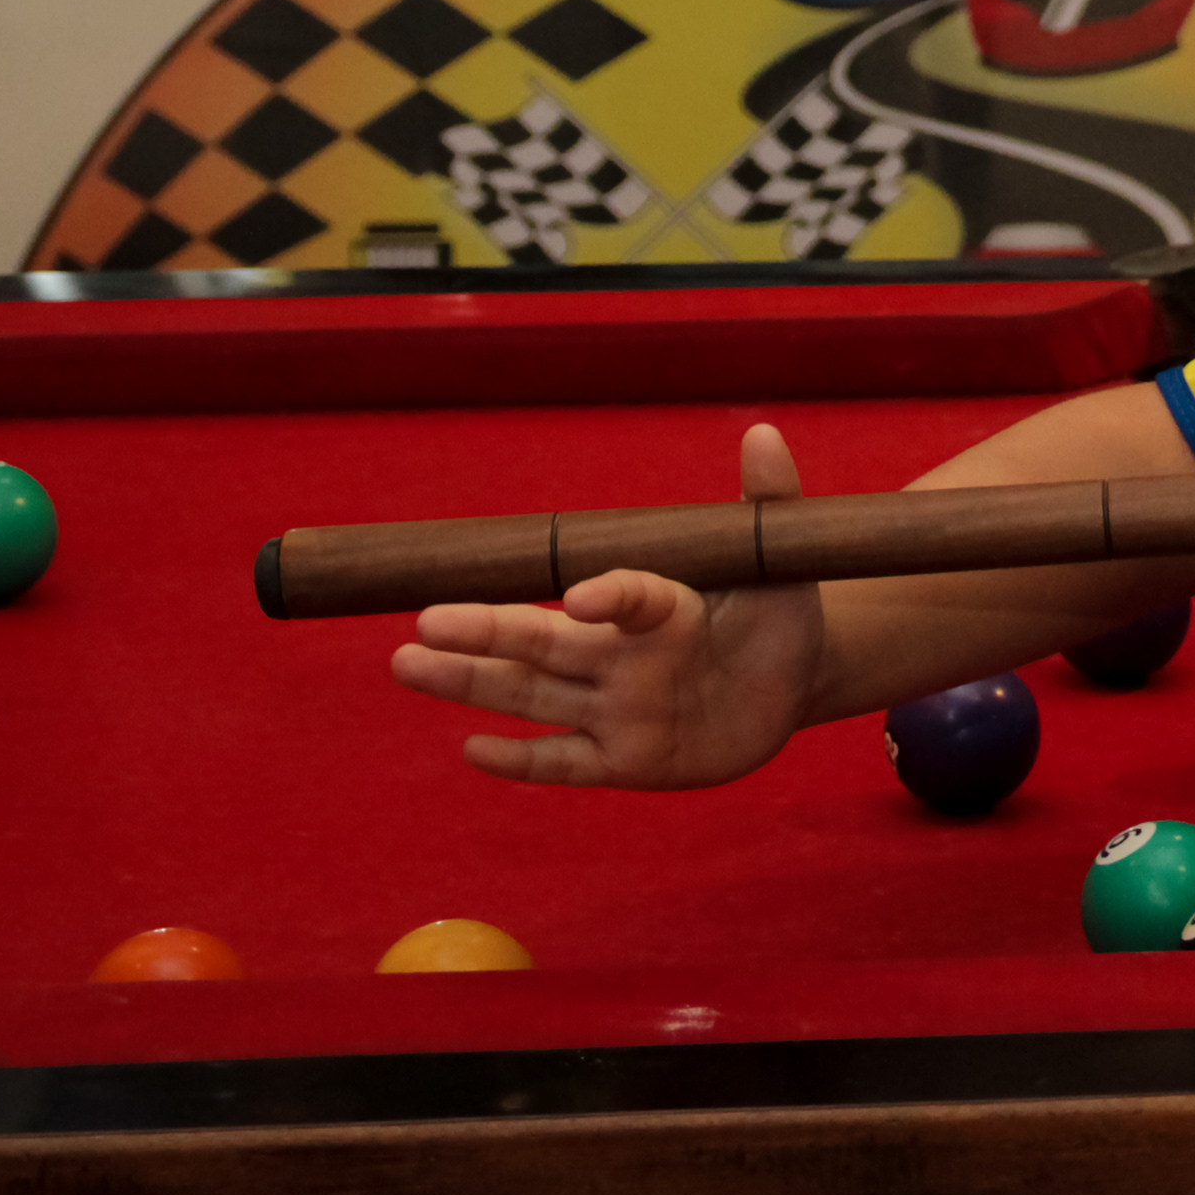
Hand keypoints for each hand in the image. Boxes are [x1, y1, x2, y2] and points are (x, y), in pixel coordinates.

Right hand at [388, 424, 824, 785]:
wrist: (788, 684)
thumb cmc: (777, 616)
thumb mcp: (781, 566)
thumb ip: (769, 503)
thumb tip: (764, 432)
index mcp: (663, 605)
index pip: (630, 596)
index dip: (611, 595)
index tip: (582, 598)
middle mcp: (623, 655)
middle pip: (544, 644)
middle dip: (483, 633)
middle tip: (424, 620)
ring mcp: (618, 709)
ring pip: (533, 696)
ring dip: (471, 683)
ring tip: (406, 663)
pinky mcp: (626, 761)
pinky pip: (565, 762)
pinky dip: (521, 761)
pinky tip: (470, 749)